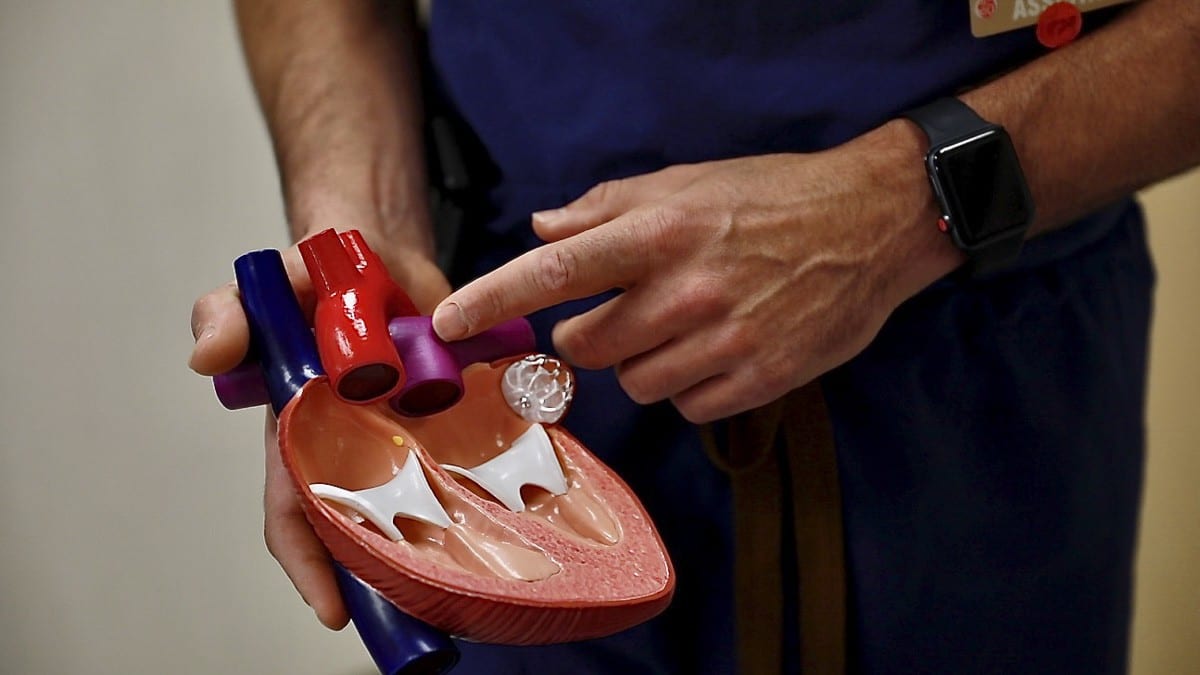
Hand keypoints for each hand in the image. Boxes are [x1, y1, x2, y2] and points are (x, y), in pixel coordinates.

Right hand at [189, 230, 450, 628]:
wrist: (377, 249)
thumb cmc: (312, 276)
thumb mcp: (264, 289)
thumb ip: (228, 315)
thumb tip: (207, 356)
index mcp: (303, 433)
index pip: (295, 511)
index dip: (308, 565)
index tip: (334, 613)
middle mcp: (355, 445)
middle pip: (364, 526)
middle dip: (383, 577)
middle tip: (421, 617)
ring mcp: (406, 435)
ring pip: (421, 505)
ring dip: (439, 544)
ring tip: (472, 586)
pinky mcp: (453, 415)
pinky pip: (469, 459)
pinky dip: (486, 485)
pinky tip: (515, 513)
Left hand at [432, 123, 961, 422]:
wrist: (871, 224)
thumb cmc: (772, 197)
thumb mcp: (688, 181)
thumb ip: (609, 206)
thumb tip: (543, 228)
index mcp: (661, 232)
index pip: (555, 271)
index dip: (492, 298)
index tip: (448, 323)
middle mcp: (687, 289)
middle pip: (587, 346)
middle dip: (593, 333)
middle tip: (630, 308)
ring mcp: (725, 339)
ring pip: (635, 382)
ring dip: (645, 361)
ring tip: (687, 325)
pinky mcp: (760, 378)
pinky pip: (687, 406)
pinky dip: (690, 384)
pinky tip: (719, 349)